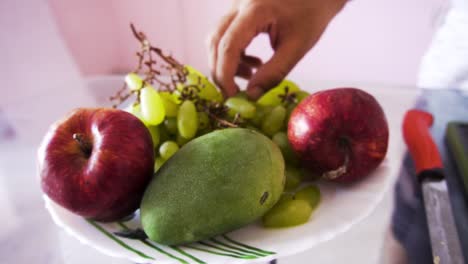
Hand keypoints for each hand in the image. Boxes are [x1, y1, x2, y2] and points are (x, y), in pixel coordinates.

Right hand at [208, 0, 346, 98]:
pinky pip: (225, 35)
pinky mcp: (238, 11)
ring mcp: (236, 6)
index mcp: (254, 10)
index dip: (225, 74)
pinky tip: (253, 64)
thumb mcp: (297, 47)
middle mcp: (239, 4)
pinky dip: (233, 54)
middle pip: (215, 42)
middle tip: (234, 93)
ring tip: (249, 76)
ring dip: (225, 63)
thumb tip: (251, 96)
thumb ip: (273, 73)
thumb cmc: (312, 14)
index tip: (233, 96)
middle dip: (220, 71)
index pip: (228, 46)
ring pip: (216, 38)